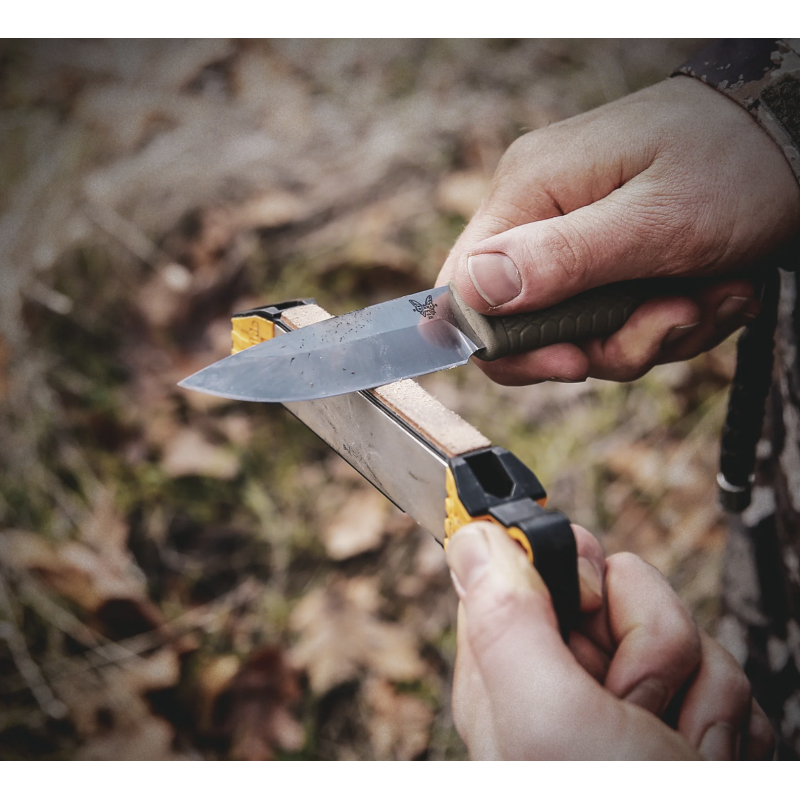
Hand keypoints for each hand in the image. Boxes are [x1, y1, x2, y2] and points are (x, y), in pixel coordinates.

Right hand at [437, 77, 799, 385]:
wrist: (797, 138)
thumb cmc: (736, 163)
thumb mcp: (654, 221)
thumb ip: (560, 260)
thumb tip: (472, 293)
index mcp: (529, 192)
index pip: (466, 294)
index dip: (510, 348)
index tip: (577, 361)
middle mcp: (540, 216)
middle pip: (528, 326)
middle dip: (606, 343)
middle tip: (674, 317)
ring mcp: (573, 239)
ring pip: (581, 333)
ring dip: (653, 333)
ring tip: (715, 295)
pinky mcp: (607, 258)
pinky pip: (617, 321)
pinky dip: (669, 322)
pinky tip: (714, 290)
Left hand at [446, 521, 773, 759]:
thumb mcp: (550, 717)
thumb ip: (507, 621)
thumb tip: (472, 537)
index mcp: (508, 671)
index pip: (528, 568)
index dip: (570, 572)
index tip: (589, 602)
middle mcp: (563, 683)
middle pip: (611, 588)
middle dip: (644, 639)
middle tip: (632, 698)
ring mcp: (628, 703)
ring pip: (675, 629)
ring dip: (691, 689)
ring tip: (672, 748)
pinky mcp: (685, 720)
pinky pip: (721, 673)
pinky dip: (725, 717)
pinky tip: (702, 759)